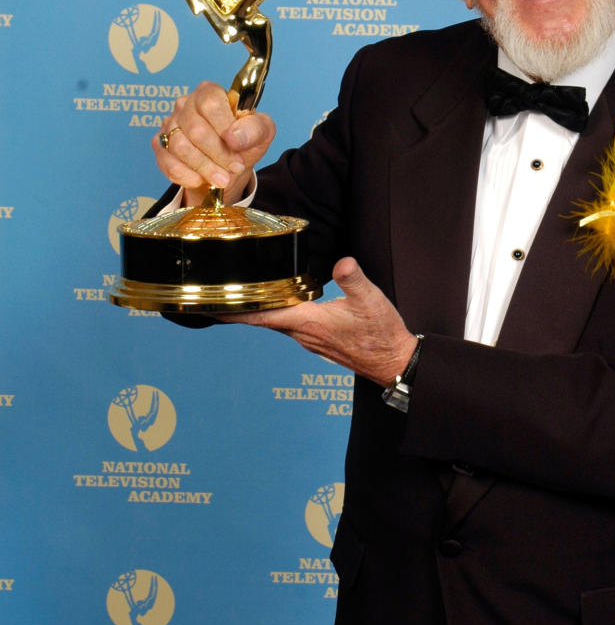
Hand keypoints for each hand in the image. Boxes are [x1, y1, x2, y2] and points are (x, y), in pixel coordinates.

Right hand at [154, 82, 275, 203]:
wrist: (228, 165)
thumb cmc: (243, 141)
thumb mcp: (262, 132)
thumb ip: (255, 129)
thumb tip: (234, 138)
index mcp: (210, 92)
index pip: (211, 103)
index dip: (224, 127)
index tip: (237, 148)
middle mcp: (186, 104)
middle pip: (195, 129)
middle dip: (218, 154)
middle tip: (234, 169)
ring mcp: (170, 124)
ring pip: (180, 146)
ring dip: (204, 167)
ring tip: (222, 179)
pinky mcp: (160, 144)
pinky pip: (167, 161)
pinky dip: (185, 175)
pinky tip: (200, 180)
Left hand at [224, 258, 416, 386]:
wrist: (393, 361)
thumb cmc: (382, 333)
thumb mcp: (371, 300)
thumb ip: (353, 279)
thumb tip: (343, 263)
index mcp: (308, 322)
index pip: (262, 317)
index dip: (234, 312)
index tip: (210, 307)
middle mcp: (303, 335)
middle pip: (263, 320)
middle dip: (241, 308)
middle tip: (220, 294)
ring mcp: (311, 341)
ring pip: (277, 324)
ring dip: (260, 312)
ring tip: (245, 296)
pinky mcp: (320, 342)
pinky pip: (291, 327)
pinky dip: (278, 316)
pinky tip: (282, 306)